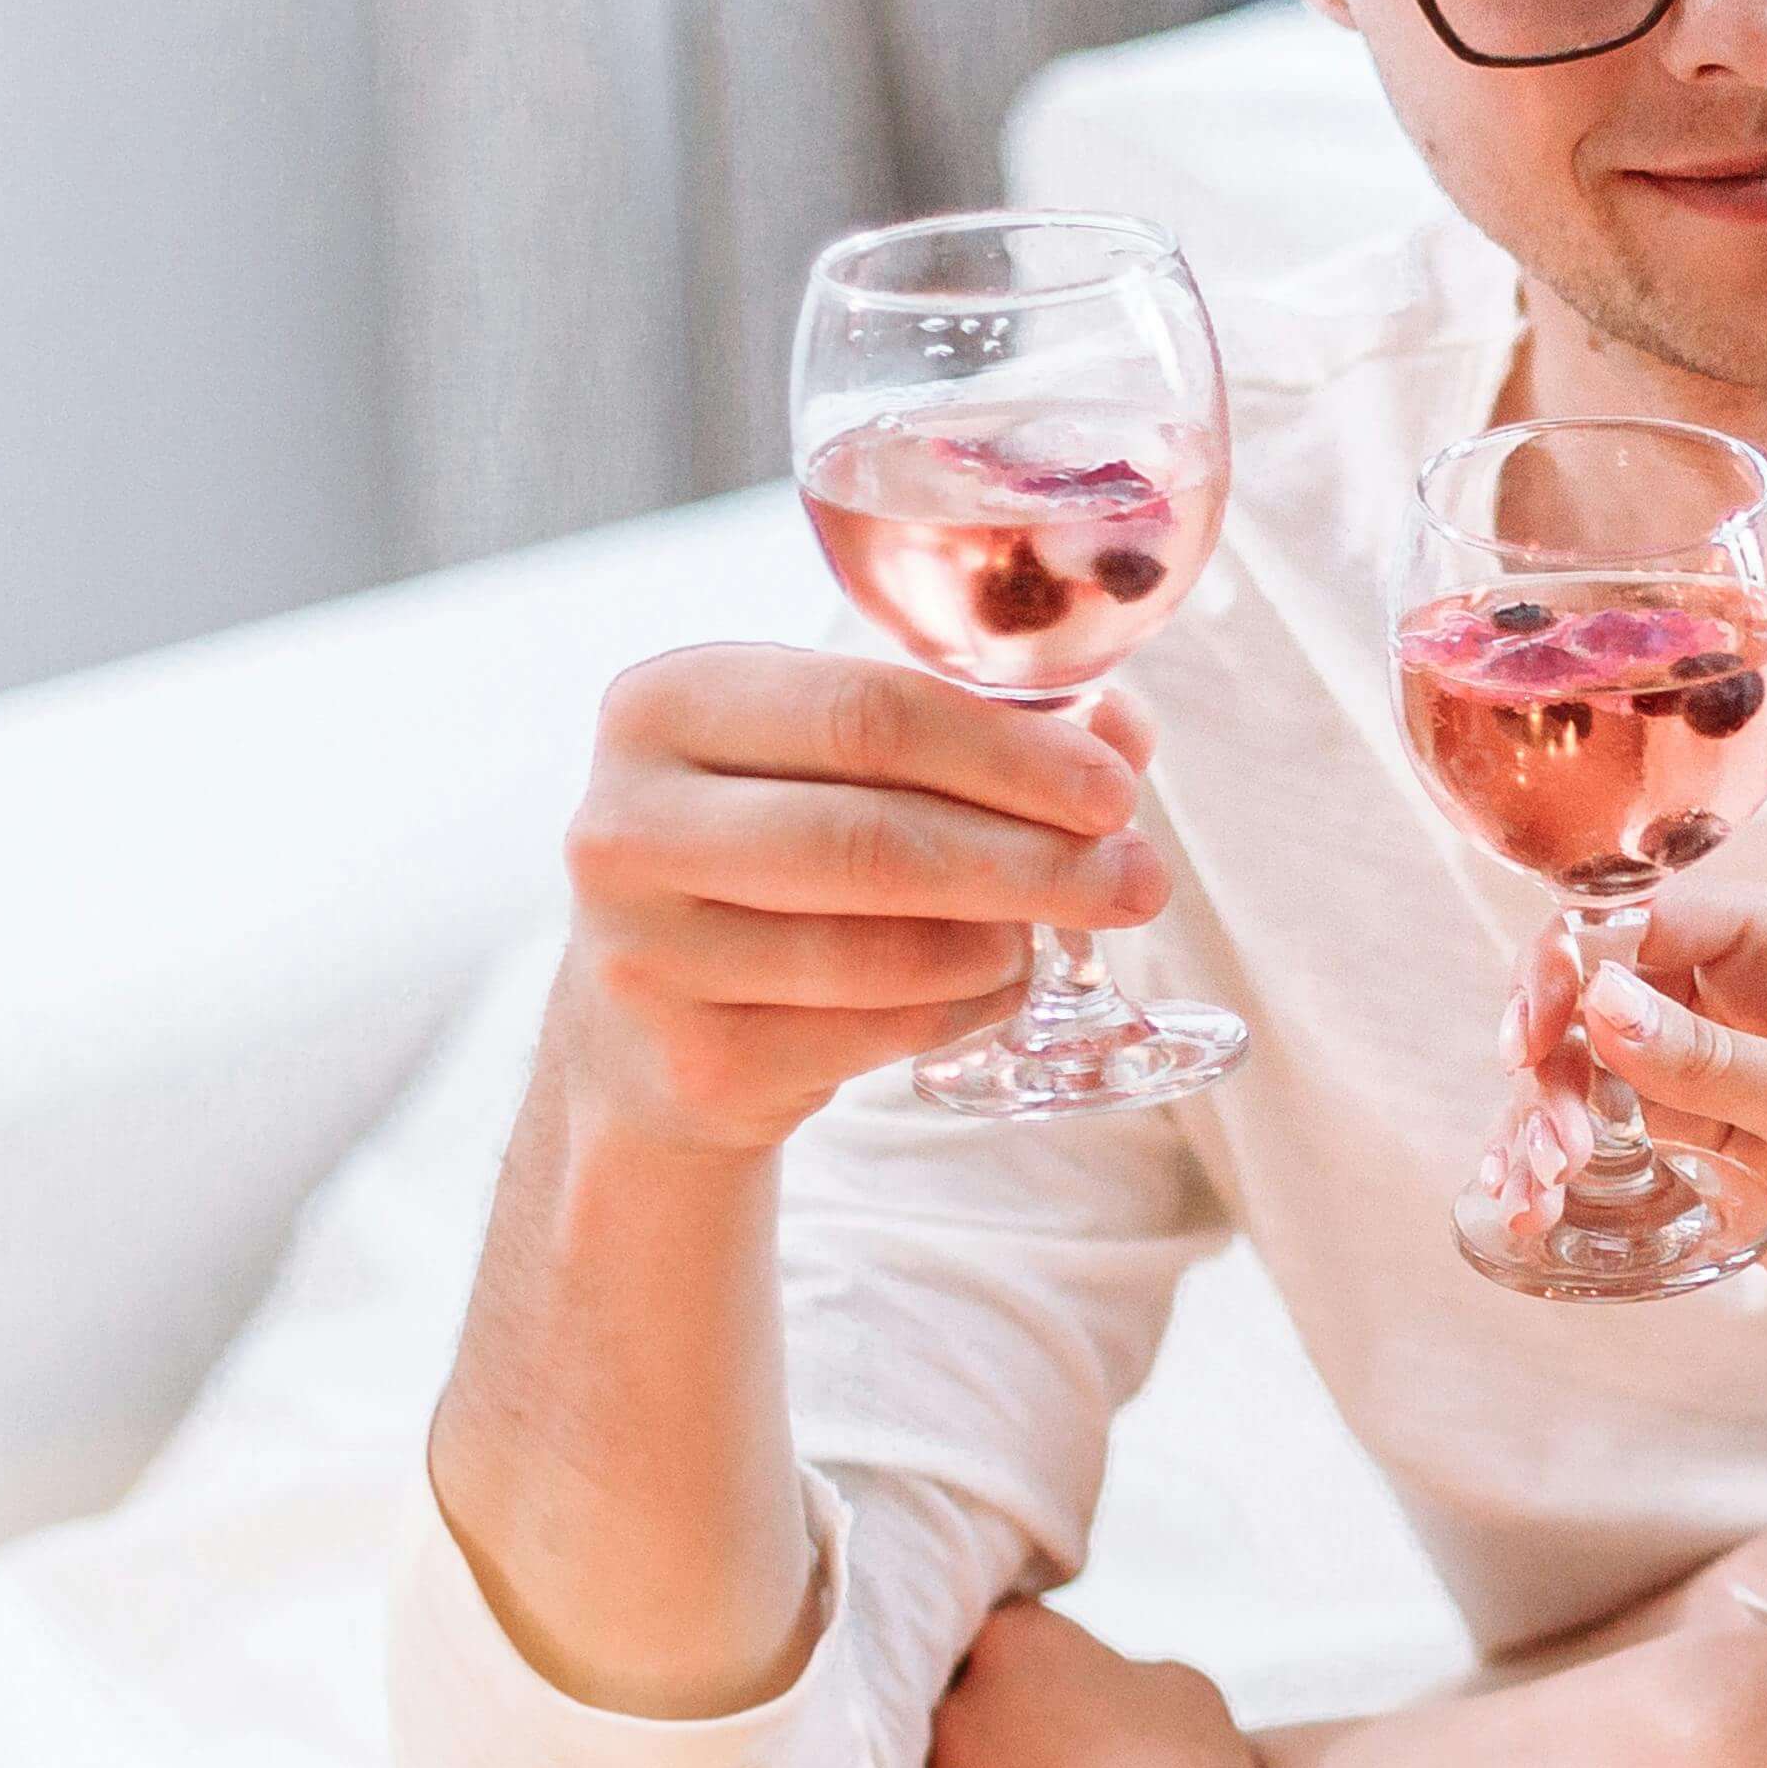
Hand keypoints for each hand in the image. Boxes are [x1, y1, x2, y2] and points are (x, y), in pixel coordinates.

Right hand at [548, 644, 1170, 1156]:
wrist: (647, 1022)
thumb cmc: (775, 855)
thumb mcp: (845, 766)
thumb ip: (983, 731)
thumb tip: (1123, 732)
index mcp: (667, 704)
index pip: (867, 711)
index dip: (1011, 754)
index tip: (1116, 790)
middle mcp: (628, 823)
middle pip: (873, 838)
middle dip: (1032, 862)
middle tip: (1138, 880)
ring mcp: (644, 953)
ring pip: (879, 952)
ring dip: (1000, 943)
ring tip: (1046, 933)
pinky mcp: (690, 1063)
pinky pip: (874, 1036)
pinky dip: (961, 1010)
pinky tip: (986, 987)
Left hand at [906, 1606, 1361, 1767]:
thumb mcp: (1181, 1690)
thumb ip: (1122, 1674)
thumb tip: (1105, 1697)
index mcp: (1010, 1638)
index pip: (1010, 1626)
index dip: (1045, 1660)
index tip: (1075, 1693)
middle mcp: (945, 1703)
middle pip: (961, 1697)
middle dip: (999, 1720)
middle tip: (1058, 1761)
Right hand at [1510, 883, 1766, 1373]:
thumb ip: (1712, 1060)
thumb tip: (1598, 999)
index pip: (1642, 918)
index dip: (1568, 968)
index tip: (1531, 1044)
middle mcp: (1741, 982)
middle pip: (1594, 986)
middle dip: (1551, 1059)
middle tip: (1551, 1146)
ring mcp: (1715, 1058)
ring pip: (1584, 1059)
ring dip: (1544, 1116)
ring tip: (1538, 1189)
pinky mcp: (1700, 1131)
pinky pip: (1604, 1123)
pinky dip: (1559, 1157)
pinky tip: (1533, 1204)